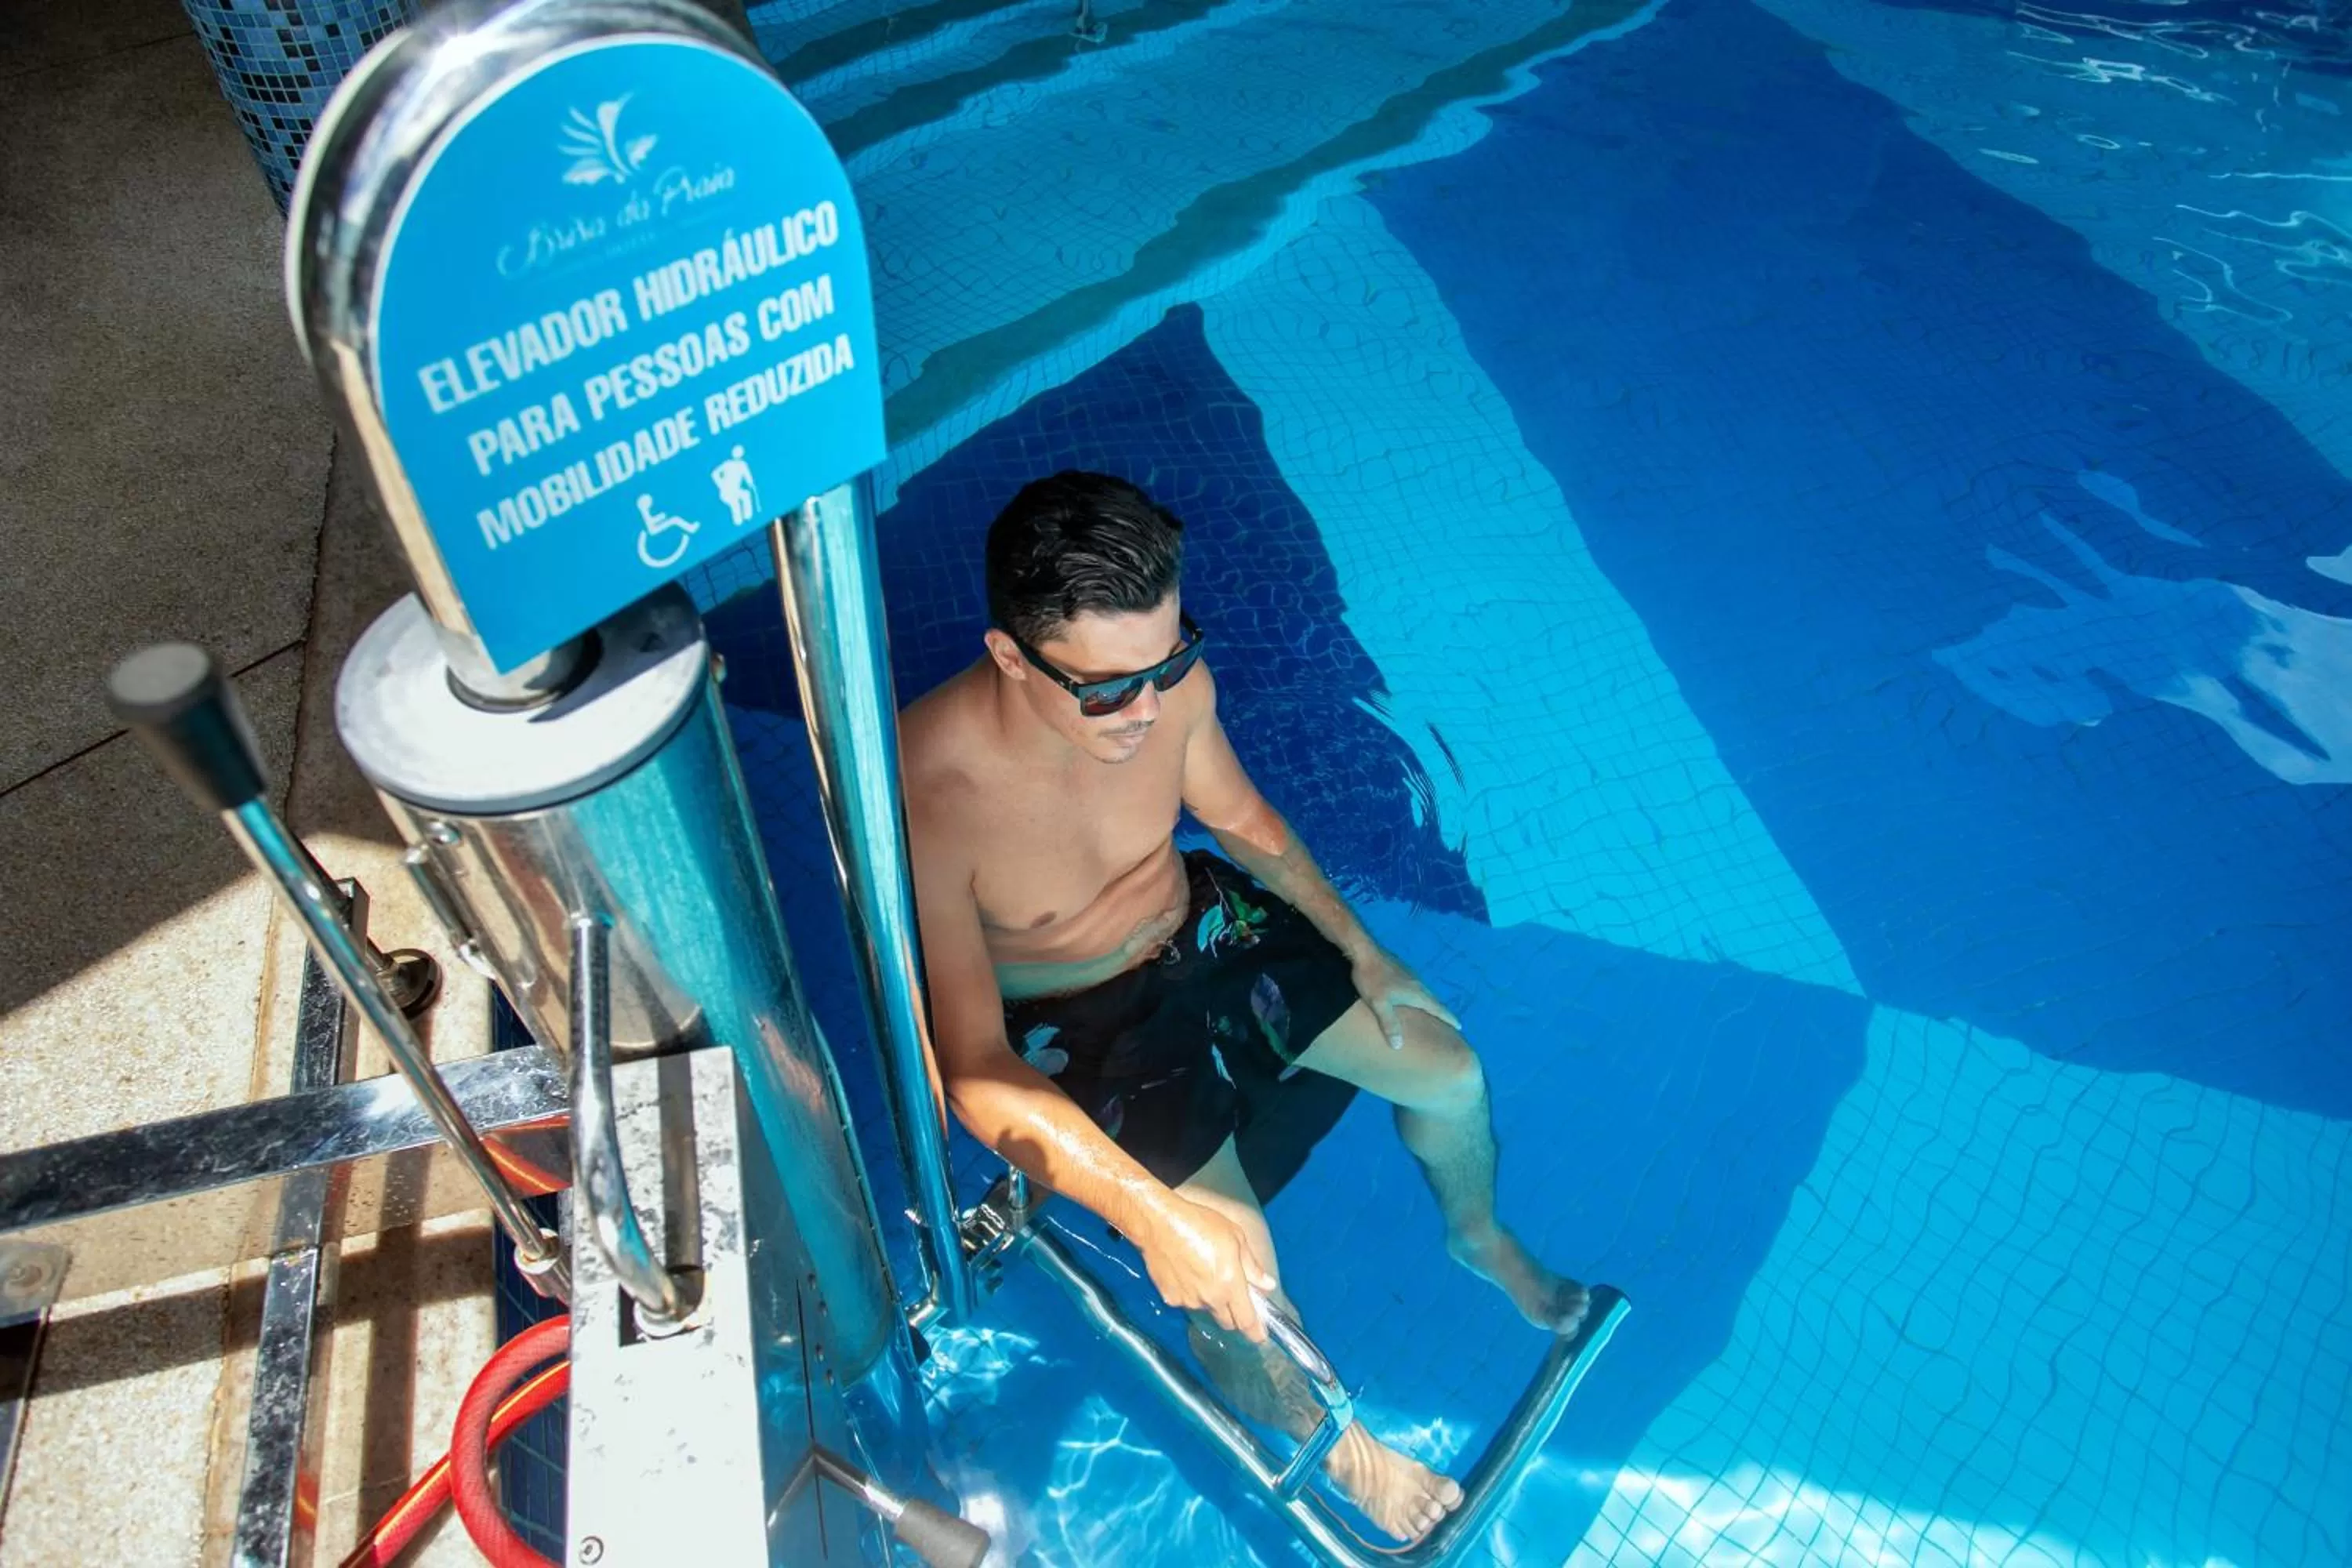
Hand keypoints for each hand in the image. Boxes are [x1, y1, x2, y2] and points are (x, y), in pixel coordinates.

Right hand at [1137, 1196, 1276, 1342]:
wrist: (1158, 1223)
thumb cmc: (1197, 1224)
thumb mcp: (1235, 1237)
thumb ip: (1252, 1266)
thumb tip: (1267, 1283)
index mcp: (1229, 1284)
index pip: (1246, 1320)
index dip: (1256, 1332)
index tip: (1261, 1335)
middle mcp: (1209, 1298)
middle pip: (1228, 1322)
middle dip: (1235, 1314)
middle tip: (1235, 1295)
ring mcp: (1188, 1300)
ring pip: (1207, 1310)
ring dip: (1212, 1301)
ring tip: (1206, 1272)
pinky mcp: (1170, 1298)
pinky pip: (1187, 1302)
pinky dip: (1192, 1294)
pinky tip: (1188, 1272)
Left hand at [1351, 948, 1460, 1050]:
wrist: (1364, 952)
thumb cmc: (1372, 979)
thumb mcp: (1379, 1004)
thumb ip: (1389, 1024)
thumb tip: (1398, 1046)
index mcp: (1416, 993)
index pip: (1438, 1008)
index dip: (1449, 1018)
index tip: (1460, 1026)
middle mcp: (1418, 983)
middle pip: (1434, 1001)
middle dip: (1441, 1012)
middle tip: (1448, 1023)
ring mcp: (1410, 975)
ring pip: (1425, 993)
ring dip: (1430, 1003)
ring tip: (1432, 1013)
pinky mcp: (1401, 970)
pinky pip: (1416, 987)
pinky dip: (1420, 996)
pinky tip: (1413, 998)